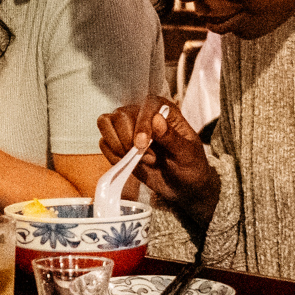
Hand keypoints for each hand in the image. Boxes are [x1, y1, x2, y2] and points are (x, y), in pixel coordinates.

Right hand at [97, 97, 219, 226]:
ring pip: (106, 123)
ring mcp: (128, 129)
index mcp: (165, 112)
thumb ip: (172, 138)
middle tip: (149, 158)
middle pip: (121, 115)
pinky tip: (128, 164)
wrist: (183, 188)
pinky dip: (112, 155)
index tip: (141, 144)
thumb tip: (156, 120)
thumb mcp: (188, 155)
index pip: (147, 106)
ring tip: (137, 160)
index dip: (141, 123)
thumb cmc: (190, 168)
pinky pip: (103, 143)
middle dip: (129, 140)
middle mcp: (144, 115)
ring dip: (117, 145)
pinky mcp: (118, 144)